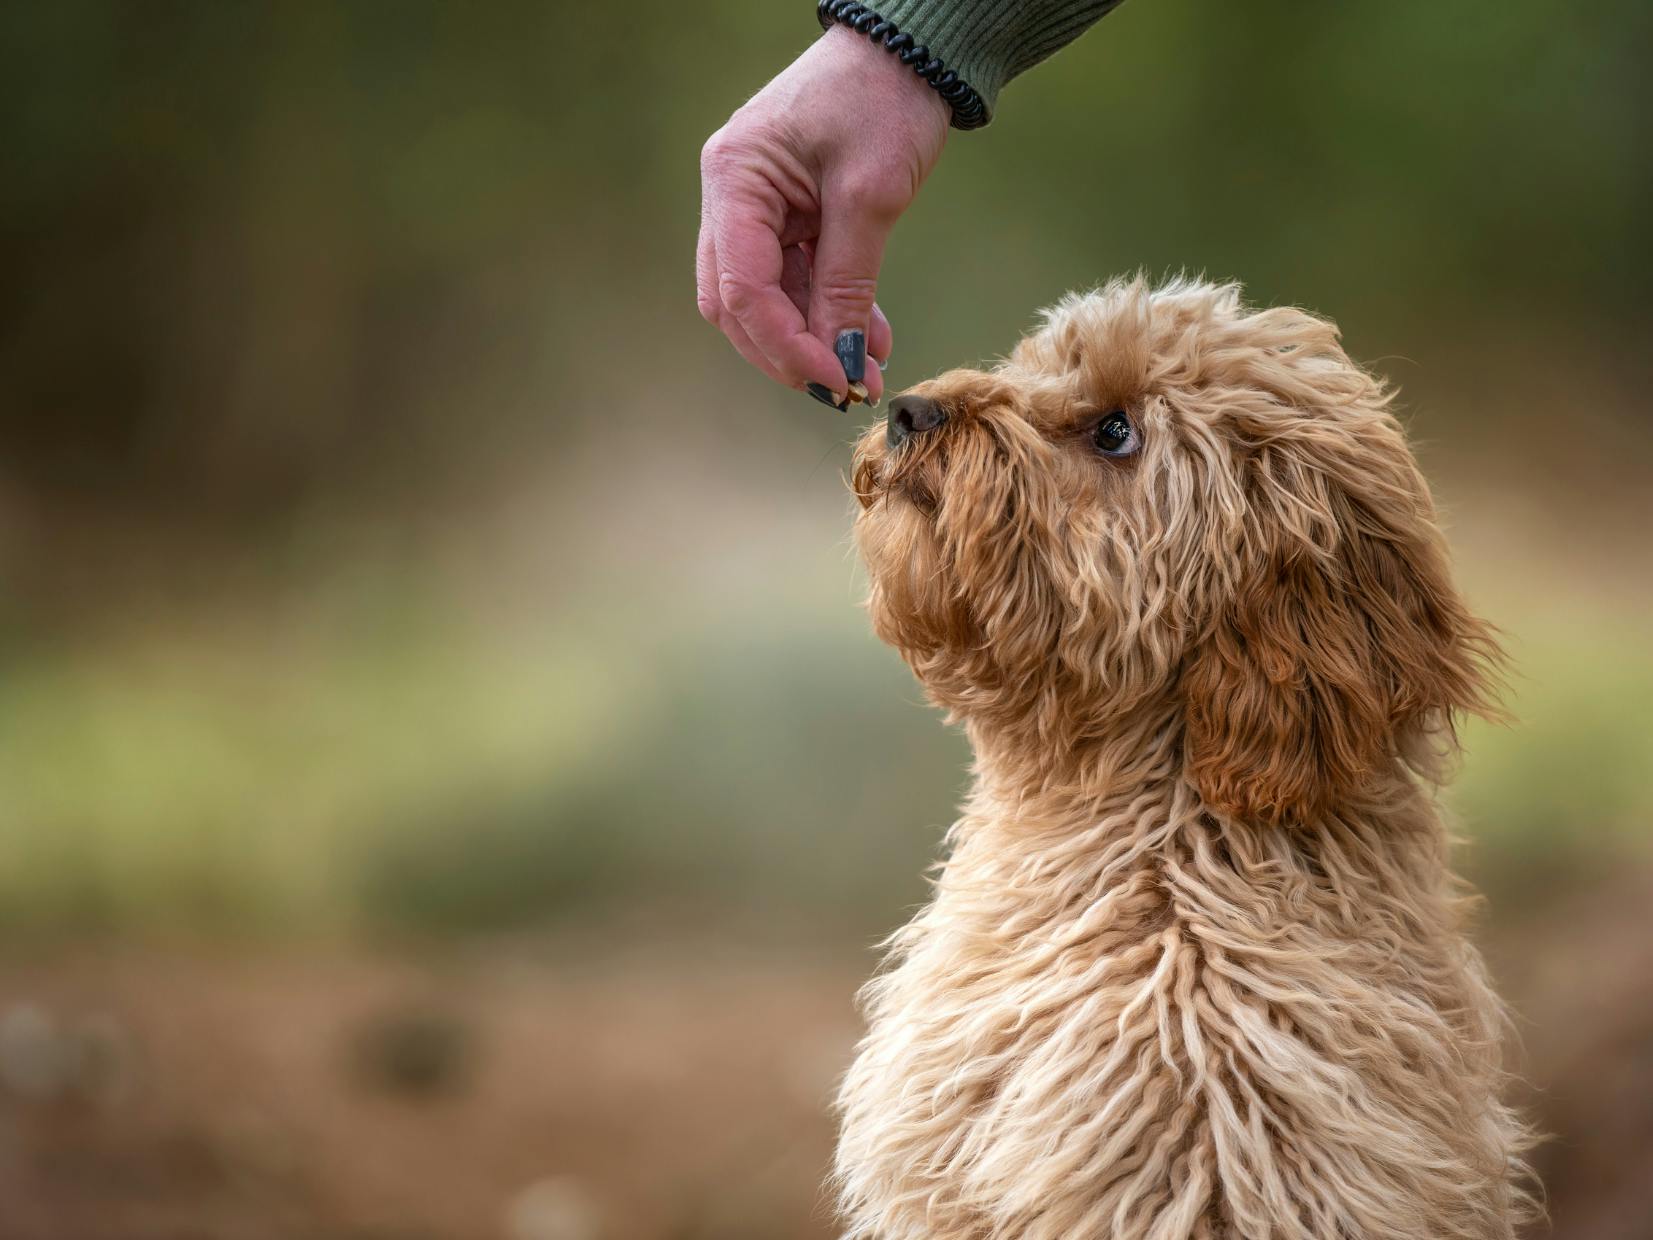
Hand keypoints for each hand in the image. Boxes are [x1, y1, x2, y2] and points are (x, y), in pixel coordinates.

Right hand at [697, 24, 949, 404]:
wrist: (910, 51)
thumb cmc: (885, 100)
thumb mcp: (871, 196)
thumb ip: (848, 283)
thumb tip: (842, 359)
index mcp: (735, 179)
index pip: (742, 288)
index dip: (786, 345)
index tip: (836, 379)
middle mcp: (731, 195)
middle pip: (738, 303)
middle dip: (790, 351)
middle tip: (844, 386)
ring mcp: (755, 206)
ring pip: (767, 298)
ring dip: (815, 337)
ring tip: (869, 366)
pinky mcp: (786, 214)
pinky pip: (796, 278)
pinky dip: (829, 309)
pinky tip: (871, 335)